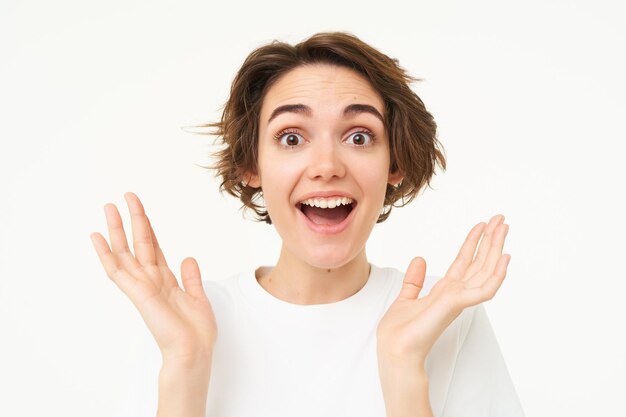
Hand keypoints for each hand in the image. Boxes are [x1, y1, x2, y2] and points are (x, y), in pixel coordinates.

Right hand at [90, 192, 216, 366]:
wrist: (193, 351)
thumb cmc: (196, 332)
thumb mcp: (198, 298)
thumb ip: (191, 278)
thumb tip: (188, 258)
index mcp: (165, 280)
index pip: (153, 247)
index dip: (147, 226)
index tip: (139, 207)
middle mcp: (151, 280)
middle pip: (138, 243)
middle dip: (131, 219)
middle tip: (124, 197)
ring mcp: (142, 286)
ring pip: (124, 251)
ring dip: (116, 229)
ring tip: (108, 207)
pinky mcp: (137, 293)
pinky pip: (116, 270)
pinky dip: (105, 253)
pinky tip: (97, 236)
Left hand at [377, 214, 509, 366]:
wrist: (396, 350)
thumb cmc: (401, 331)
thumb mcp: (406, 297)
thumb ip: (414, 280)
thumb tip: (419, 259)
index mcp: (445, 291)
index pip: (464, 262)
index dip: (473, 243)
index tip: (482, 225)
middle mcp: (456, 294)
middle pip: (479, 263)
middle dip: (491, 240)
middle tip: (502, 219)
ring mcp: (459, 300)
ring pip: (485, 271)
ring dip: (496, 249)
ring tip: (504, 228)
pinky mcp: (457, 306)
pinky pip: (484, 289)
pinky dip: (497, 274)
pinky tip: (504, 258)